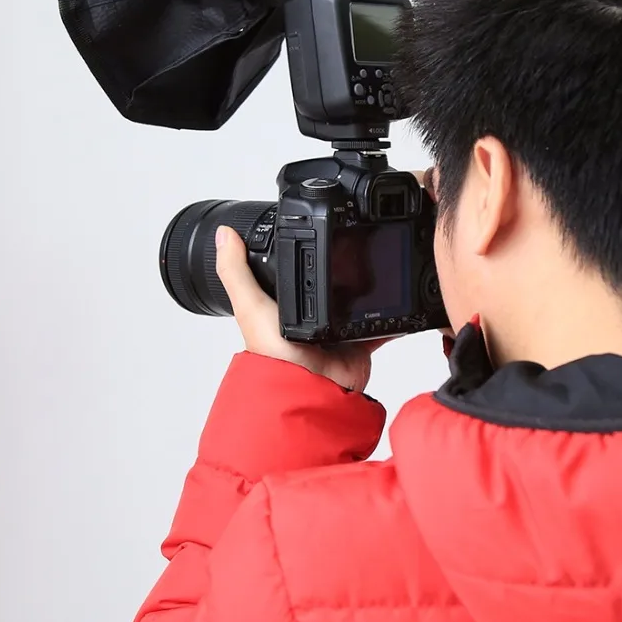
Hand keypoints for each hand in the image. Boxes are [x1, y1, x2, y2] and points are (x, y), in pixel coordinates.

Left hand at [215, 226, 390, 392]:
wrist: (312, 390)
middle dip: (341, 271)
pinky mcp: (358, 342)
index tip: (312, 231)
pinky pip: (379, 326)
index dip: (301, 254)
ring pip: (357, 303)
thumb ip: (236, 272)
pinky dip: (390, 317)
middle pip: (330, 287)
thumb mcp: (250, 307)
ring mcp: (337, 330)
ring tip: (379, 265)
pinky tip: (397, 299)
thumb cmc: (276, 359)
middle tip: (354, 246)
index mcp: (286, 308)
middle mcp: (311, 318)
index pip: (295, 273)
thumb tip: (224, 235)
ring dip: (367, 291)